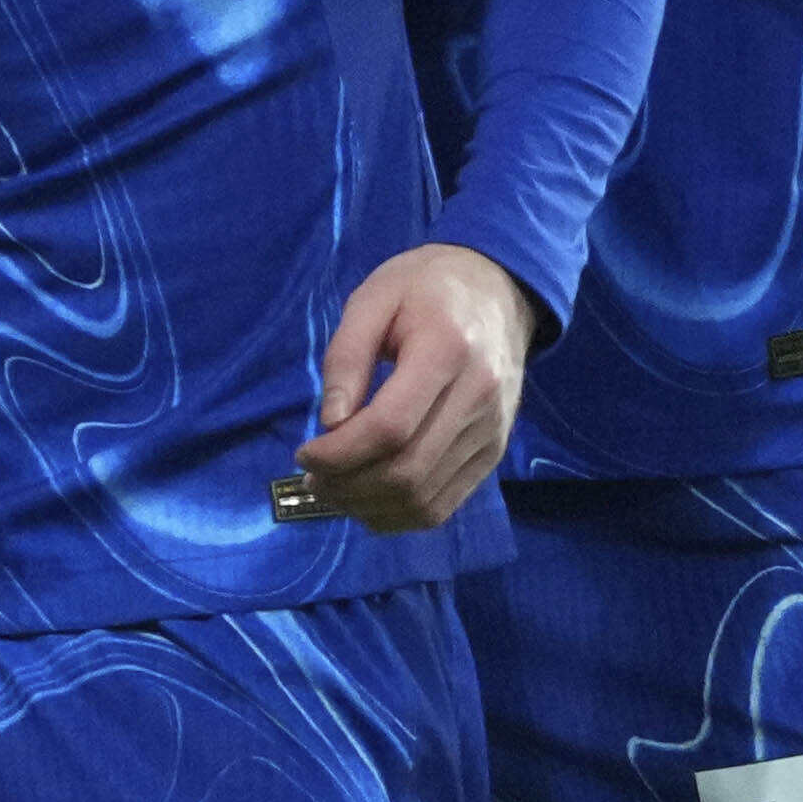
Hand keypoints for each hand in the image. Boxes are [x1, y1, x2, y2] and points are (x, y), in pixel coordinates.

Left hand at [293, 243, 535, 531]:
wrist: (498, 289)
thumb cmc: (426, 285)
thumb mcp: (373, 298)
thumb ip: (347, 358)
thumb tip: (330, 424)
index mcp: (448, 349)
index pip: (391, 428)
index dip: (340, 453)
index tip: (304, 452)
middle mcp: (480, 397)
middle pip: (408, 472)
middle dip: (347, 486)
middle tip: (312, 477)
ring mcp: (493, 431)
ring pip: (425, 499)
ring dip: (369, 507)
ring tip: (333, 489)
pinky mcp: (494, 452)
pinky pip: (445, 505)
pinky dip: (399, 515)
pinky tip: (367, 499)